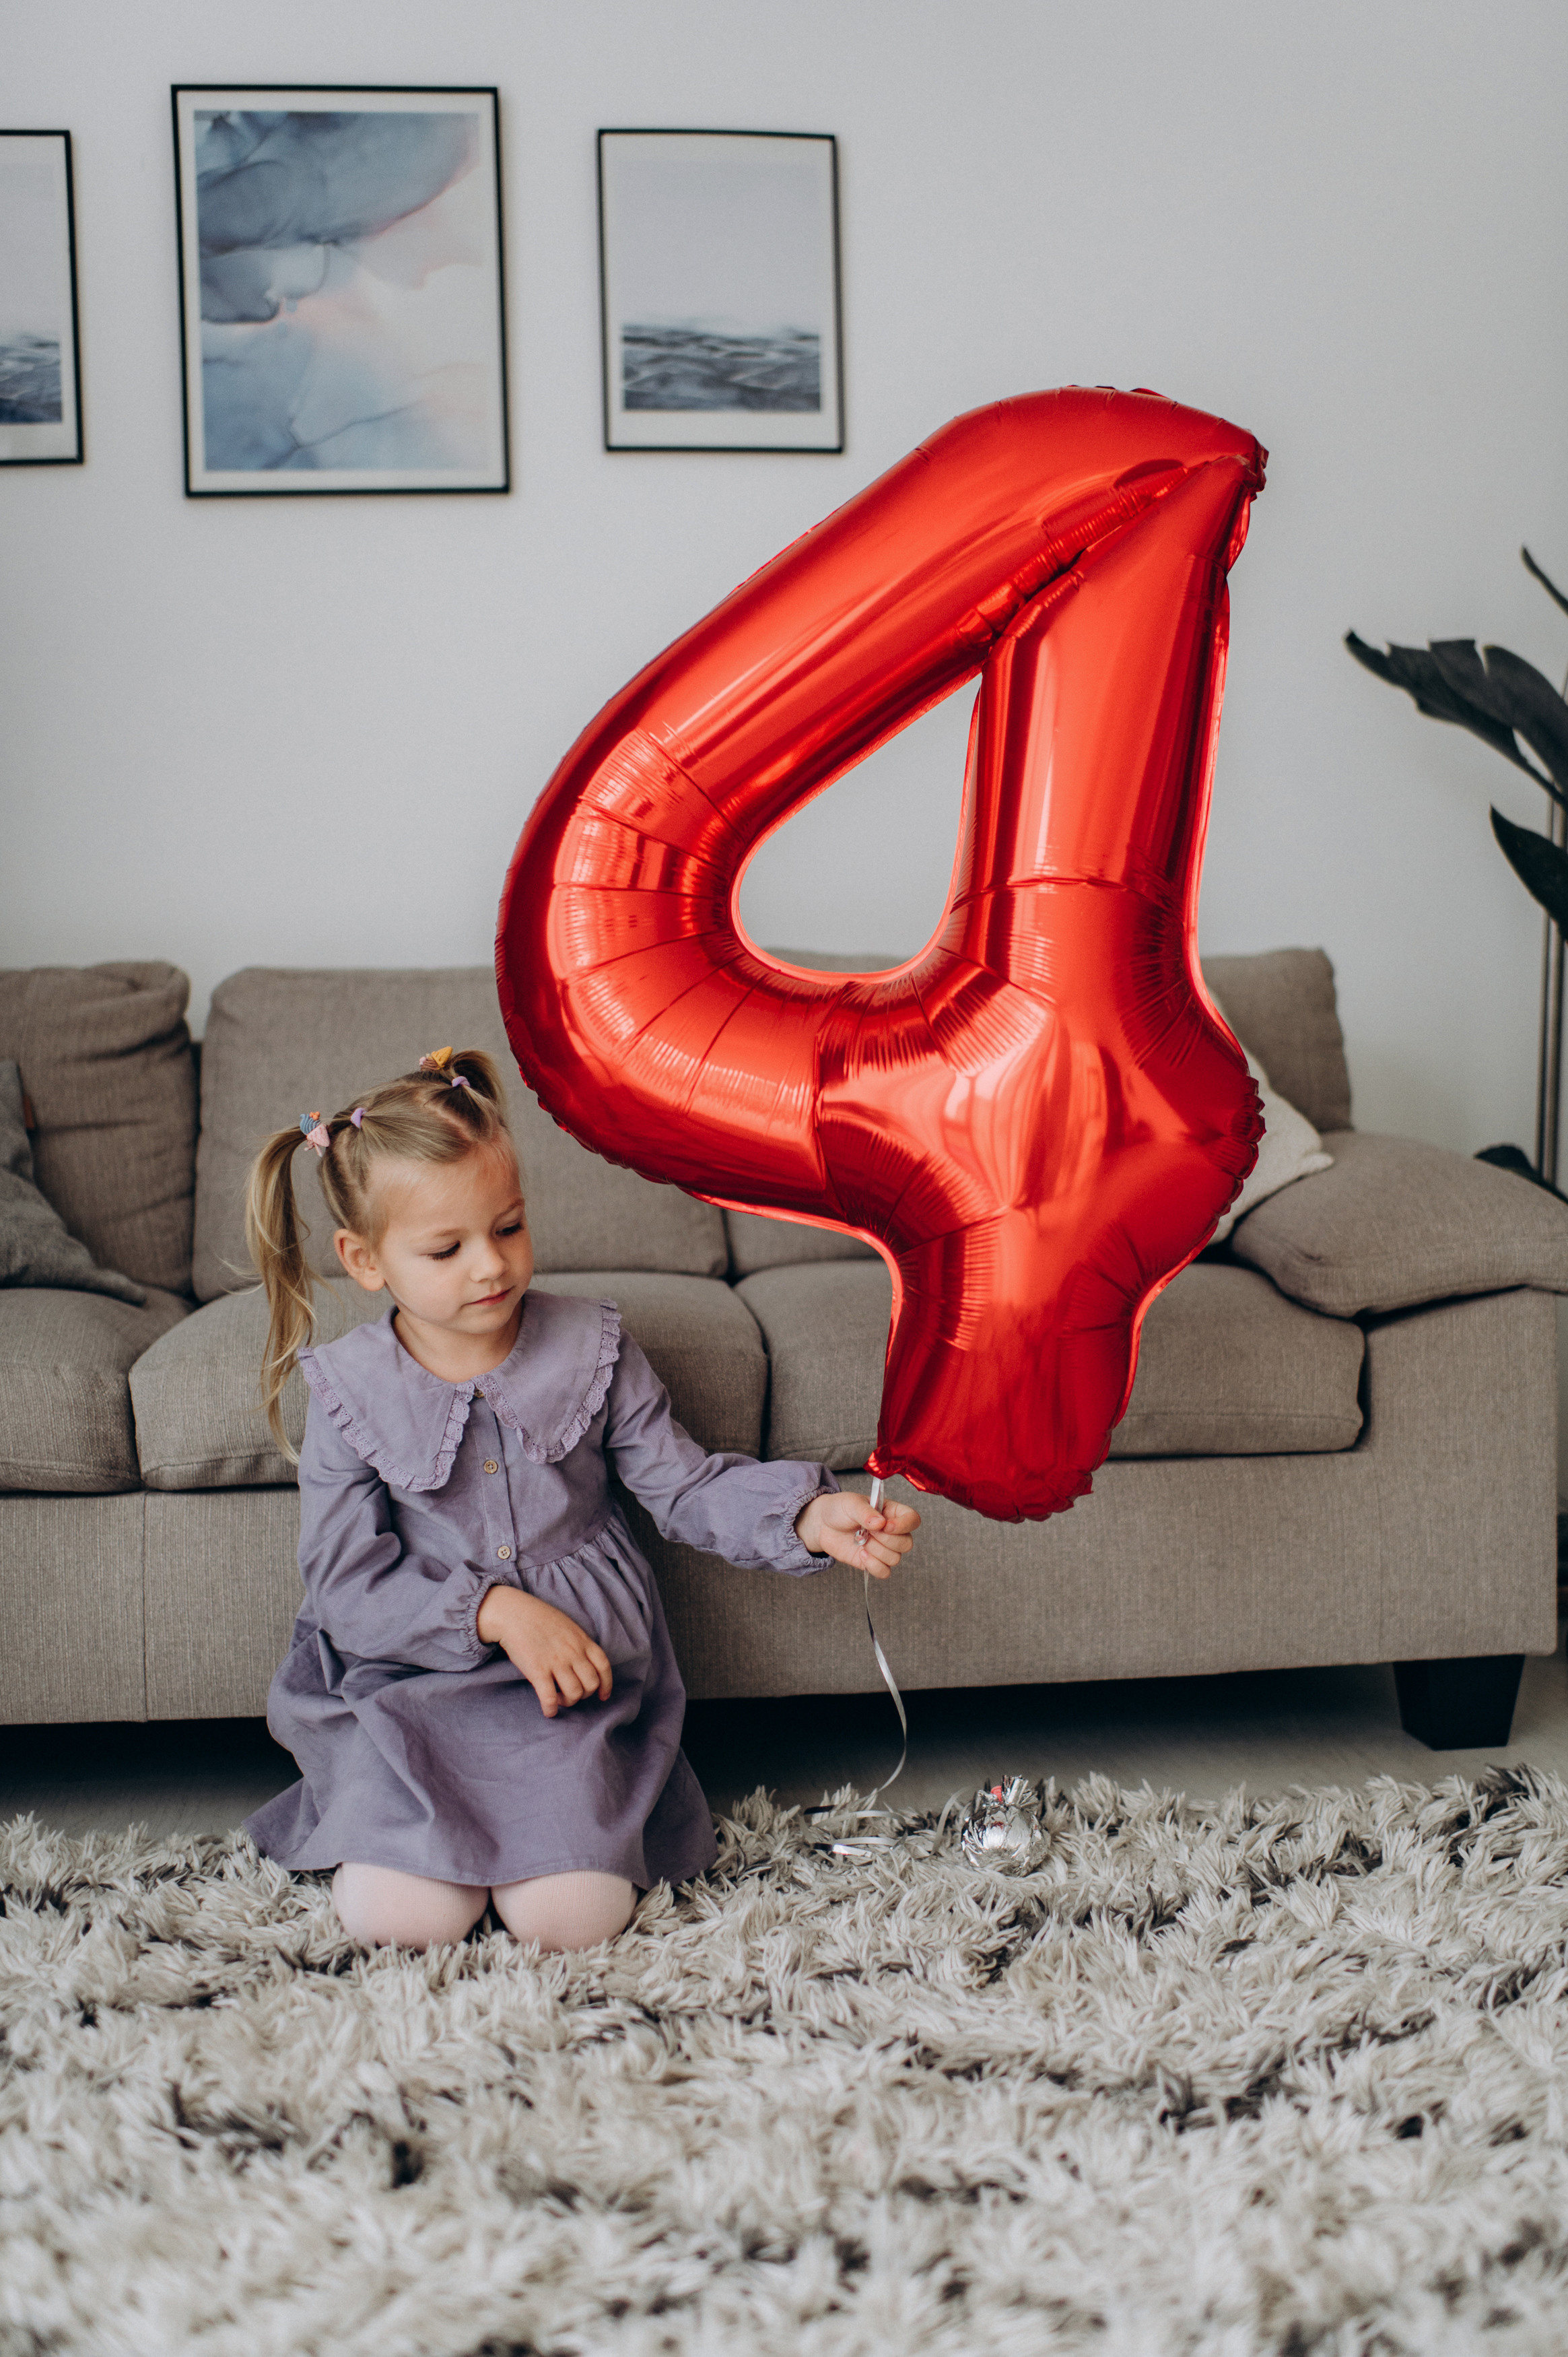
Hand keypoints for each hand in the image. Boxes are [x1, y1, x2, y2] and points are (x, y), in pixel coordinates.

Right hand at [476, 1585, 612, 1716]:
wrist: (513, 1613)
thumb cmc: (539, 1618)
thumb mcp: (568, 1626)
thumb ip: (578, 1643)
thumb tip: (583, 1661)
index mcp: (582, 1640)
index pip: (603, 1666)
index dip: (606, 1684)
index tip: (602, 1695)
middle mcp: (573, 1652)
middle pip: (591, 1684)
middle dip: (584, 1695)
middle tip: (571, 1694)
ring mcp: (556, 1662)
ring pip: (574, 1693)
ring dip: (568, 1702)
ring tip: (558, 1698)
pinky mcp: (538, 1670)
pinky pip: (550, 1698)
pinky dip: (551, 1709)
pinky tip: (548, 1711)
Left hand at [795, 1490, 919, 1578]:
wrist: (822, 1524)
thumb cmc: (839, 1509)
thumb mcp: (851, 1503)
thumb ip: (866, 1512)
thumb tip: (880, 1523)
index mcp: (892, 1512)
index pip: (913, 1520)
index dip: (904, 1525)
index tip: (885, 1526)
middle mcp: (892, 1531)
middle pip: (906, 1544)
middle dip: (885, 1540)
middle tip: (867, 1531)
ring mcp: (883, 1548)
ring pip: (896, 1559)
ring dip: (876, 1551)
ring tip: (861, 1540)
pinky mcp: (872, 1562)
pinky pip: (884, 1572)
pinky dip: (874, 1566)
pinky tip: (862, 1554)